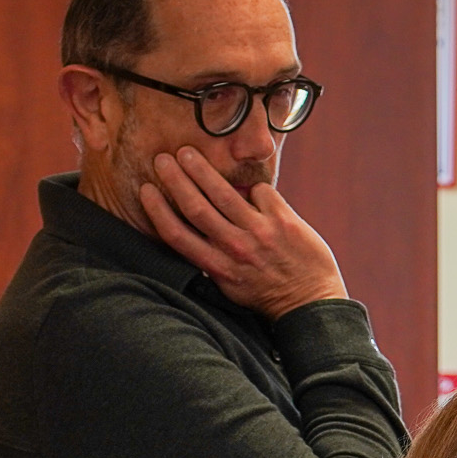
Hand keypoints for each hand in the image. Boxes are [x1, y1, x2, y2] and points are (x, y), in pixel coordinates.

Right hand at [140, 148, 346, 319]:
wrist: (311, 303)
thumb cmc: (267, 293)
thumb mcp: (230, 285)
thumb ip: (211, 259)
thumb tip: (194, 228)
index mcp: (217, 267)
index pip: (176, 234)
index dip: (156, 209)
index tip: (145, 189)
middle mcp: (235, 248)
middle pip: (194, 206)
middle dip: (174, 179)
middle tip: (162, 159)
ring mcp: (260, 233)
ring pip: (222, 192)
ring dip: (200, 169)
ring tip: (187, 153)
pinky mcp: (284, 221)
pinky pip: (261, 191)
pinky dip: (254, 187)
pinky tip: (250, 187)